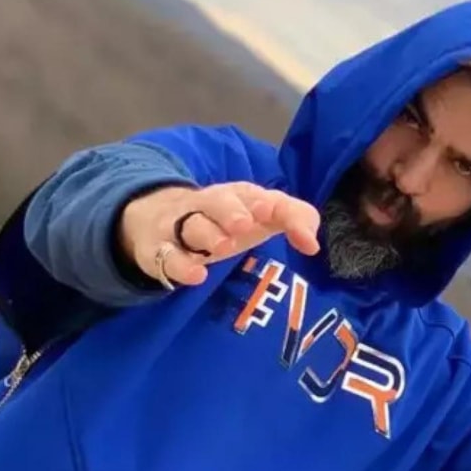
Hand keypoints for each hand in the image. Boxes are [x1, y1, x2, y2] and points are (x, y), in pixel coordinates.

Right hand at [119, 182, 320, 286]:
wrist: (157, 219)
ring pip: (191, 226)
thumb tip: (313, 245)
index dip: (265, 204)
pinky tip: (196, 275)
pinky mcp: (159, 251)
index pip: (253, 195)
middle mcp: (207, 206)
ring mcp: (180, 227)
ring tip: (222, 247)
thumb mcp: (259, 216)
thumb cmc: (224, 221)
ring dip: (206, 234)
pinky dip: (180, 266)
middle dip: (230, 210)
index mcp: (235, 195)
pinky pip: (167, 257)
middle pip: (216, 201)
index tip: (271, 214)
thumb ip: (293, 220)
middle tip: (245, 225)